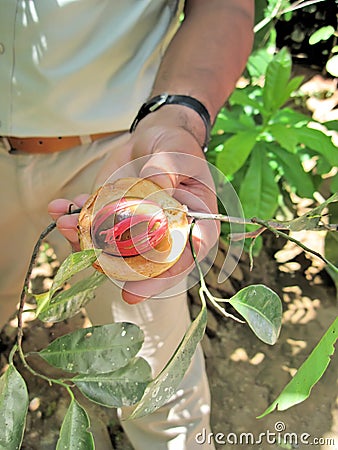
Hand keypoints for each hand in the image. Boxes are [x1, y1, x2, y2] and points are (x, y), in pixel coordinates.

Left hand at [48, 108, 219, 303]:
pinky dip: (75, 219)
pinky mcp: (116, 217)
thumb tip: (156, 186)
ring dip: (85, 241)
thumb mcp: (176, 152)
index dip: (166, 275)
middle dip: (114, 267)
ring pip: (115, 249)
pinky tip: (59, 208)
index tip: (139, 288)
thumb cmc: (175, 144)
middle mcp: (167, 233)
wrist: (153, 138)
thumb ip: (167, 170)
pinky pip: (95, 226)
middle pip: (146, 263)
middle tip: (92, 263)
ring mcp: (138, 229)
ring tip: (66, 223)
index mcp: (194, 221)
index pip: (188, 254)